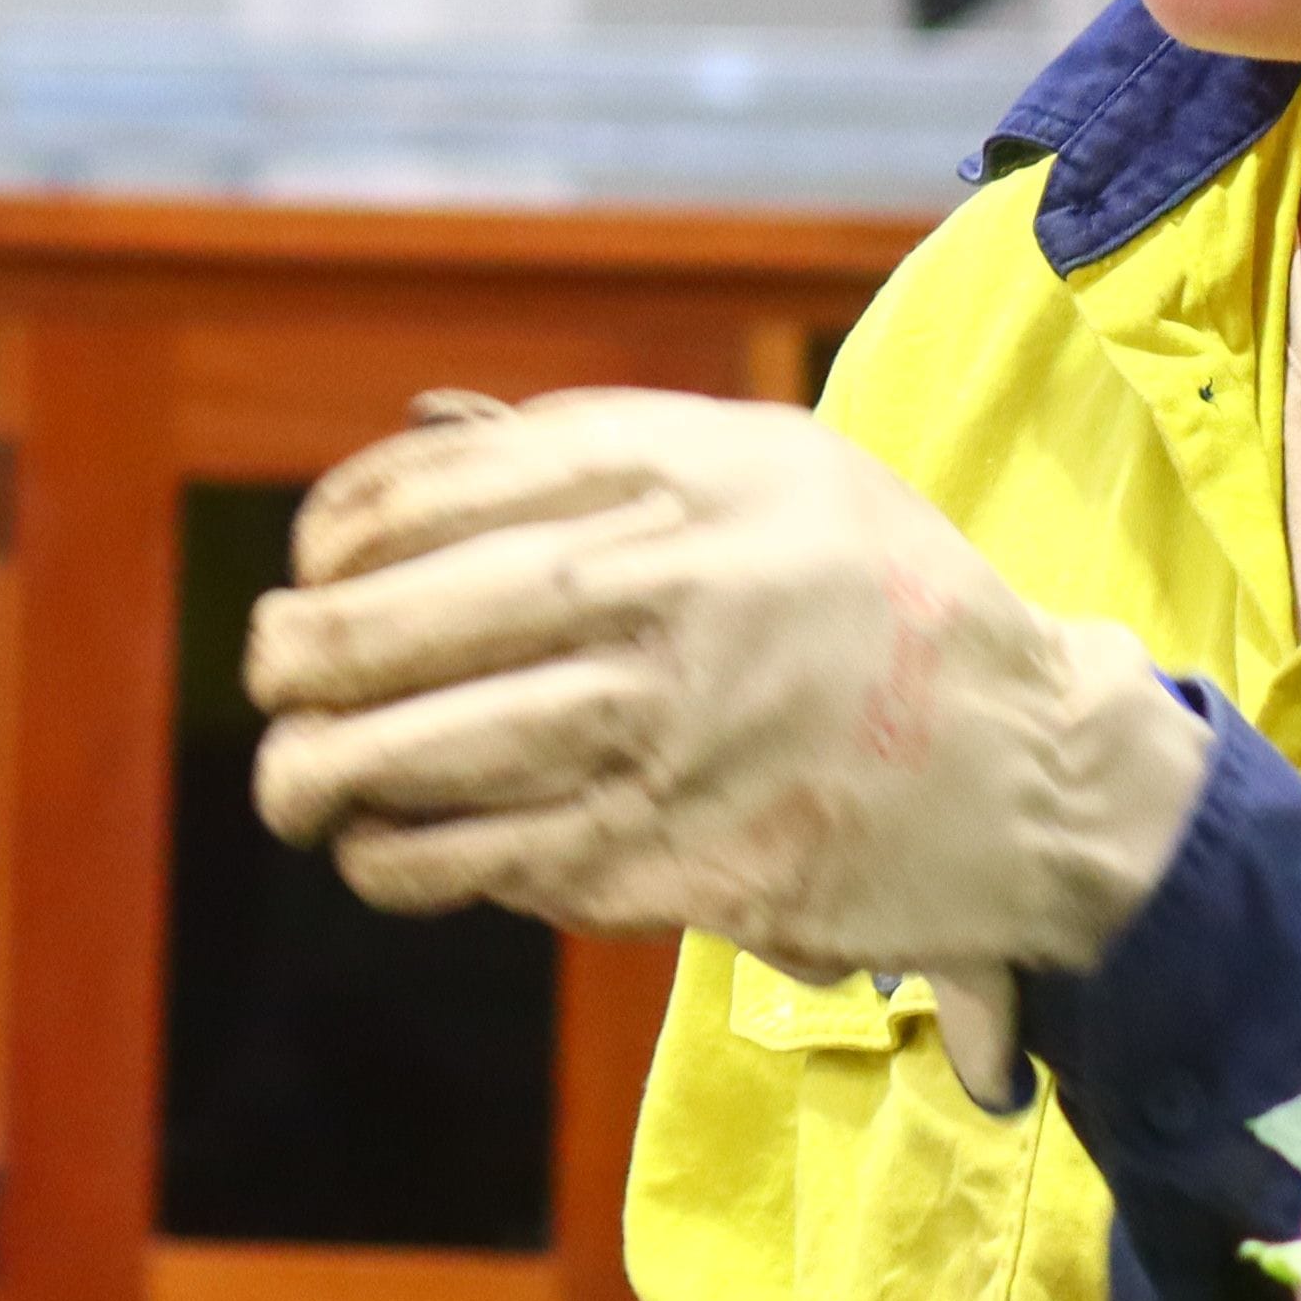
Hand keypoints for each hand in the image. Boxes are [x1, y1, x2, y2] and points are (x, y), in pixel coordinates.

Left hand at [245, 389, 1208, 1103]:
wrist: (1029, 764)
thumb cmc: (877, 599)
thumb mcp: (773, 465)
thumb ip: (608, 451)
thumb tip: (424, 438)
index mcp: (685, 473)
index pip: (441, 490)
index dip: (342, 534)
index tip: (311, 563)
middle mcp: (669, 592)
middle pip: (409, 622)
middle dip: (303, 658)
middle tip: (271, 676)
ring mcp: (670, 734)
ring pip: (430, 755)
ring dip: (328, 775)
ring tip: (295, 784)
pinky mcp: (678, 859)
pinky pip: (494, 861)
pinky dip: (412, 862)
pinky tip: (382, 854)